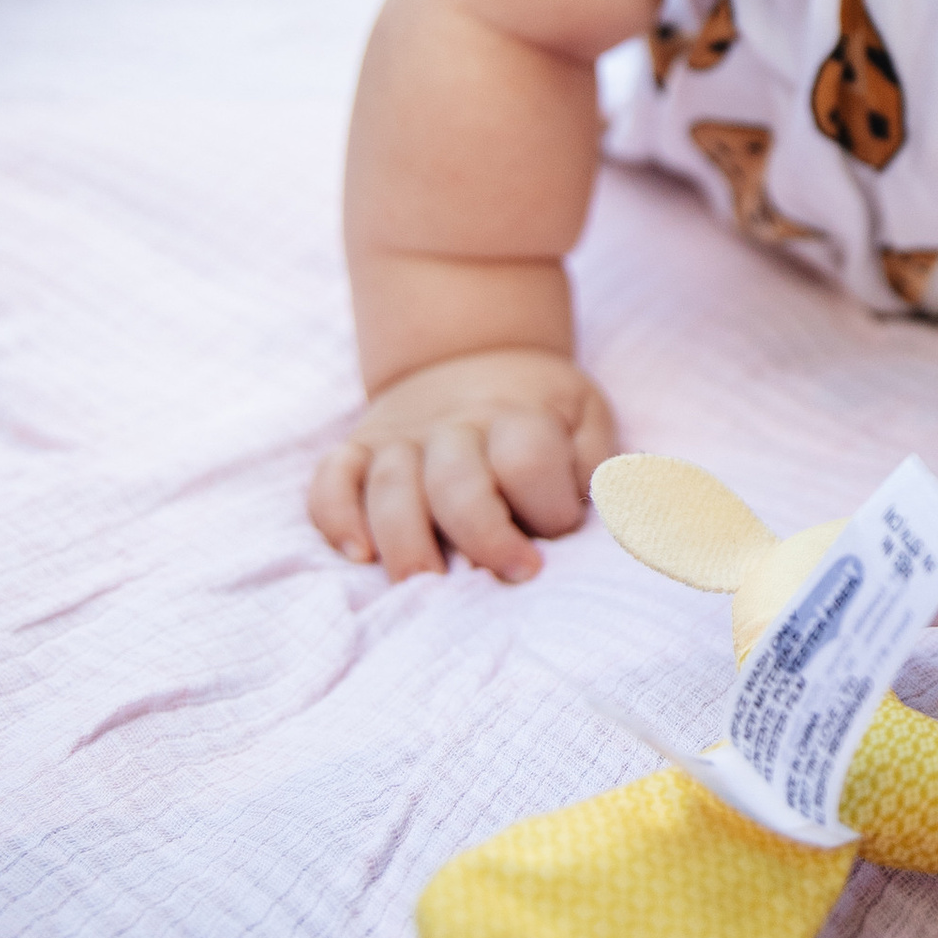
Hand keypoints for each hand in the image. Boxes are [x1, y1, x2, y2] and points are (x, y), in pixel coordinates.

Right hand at [309, 349, 615, 584]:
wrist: (470, 349)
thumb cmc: (541, 409)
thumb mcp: (587, 416)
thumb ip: (598, 463)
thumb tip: (606, 509)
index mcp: (517, 415)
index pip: (527, 460)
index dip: (549, 506)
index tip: (559, 531)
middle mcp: (453, 426)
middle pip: (456, 483)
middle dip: (484, 538)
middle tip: (514, 574)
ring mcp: (399, 438)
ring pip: (389, 490)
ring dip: (407, 544)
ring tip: (429, 588)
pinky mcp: (359, 449)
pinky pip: (330, 481)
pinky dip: (335, 517)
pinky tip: (359, 554)